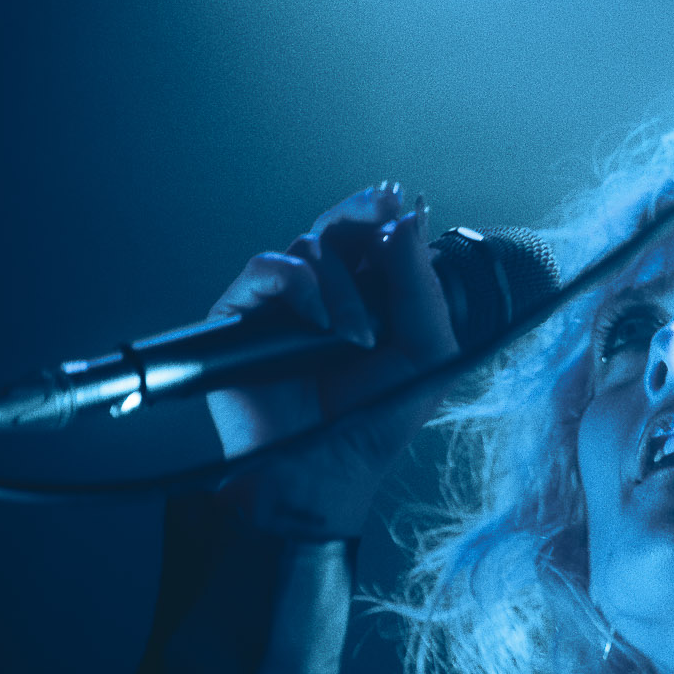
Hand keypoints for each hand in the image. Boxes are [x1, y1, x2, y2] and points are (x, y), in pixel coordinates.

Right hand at [204, 183, 458, 538]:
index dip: (389, 216)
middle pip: (340, 225)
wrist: (324, 469)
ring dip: (342, 285)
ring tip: (356, 334)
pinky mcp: (245, 315)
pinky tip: (318, 319)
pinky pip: (266, 268)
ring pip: (310, 247)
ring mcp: (285, 303)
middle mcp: (328, 293)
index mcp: (374, 297)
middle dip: (364, 211)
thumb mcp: (428, 352)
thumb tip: (408, 221)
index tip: (405, 204)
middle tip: (385, 205)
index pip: (378, 238)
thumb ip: (423, 287)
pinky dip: (297, 284)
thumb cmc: (375, 419)